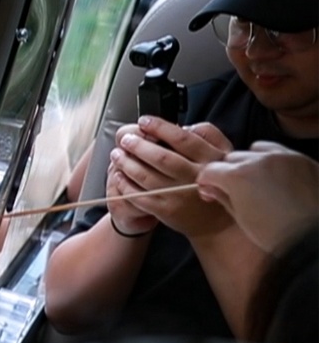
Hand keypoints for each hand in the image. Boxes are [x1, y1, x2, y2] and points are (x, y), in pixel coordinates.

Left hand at [110, 117, 234, 238]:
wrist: (216, 222)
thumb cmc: (216, 181)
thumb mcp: (224, 154)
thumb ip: (208, 135)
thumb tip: (182, 126)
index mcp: (210, 159)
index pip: (183, 139)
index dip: (160, 127)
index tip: (144, 121)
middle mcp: (194, 177)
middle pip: (160, 157)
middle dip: (138, 146)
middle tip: (125, 139)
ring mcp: (178, 195)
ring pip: (146, 176)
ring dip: (127, 163)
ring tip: (117, 154)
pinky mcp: (166, 211)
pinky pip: (140, 196)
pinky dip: (126, 184)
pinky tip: (119, 175)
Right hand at [197, 142, 318, 252]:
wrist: (312, 236)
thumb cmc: (274, 234)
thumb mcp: (241, 218)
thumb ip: (223, 198)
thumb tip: (212, 189)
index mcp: (239, 176)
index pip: (210, 170)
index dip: (206, 182)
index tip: (210, 191)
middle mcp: (260, 160)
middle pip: (232, 158)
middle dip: (228, 171)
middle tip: (233, 189)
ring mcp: (284, 156)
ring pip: (257, 149)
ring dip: (252, 161)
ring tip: (257, 180)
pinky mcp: (303, 159)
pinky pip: (281, 153)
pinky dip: (274, 162)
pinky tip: (277, 180)